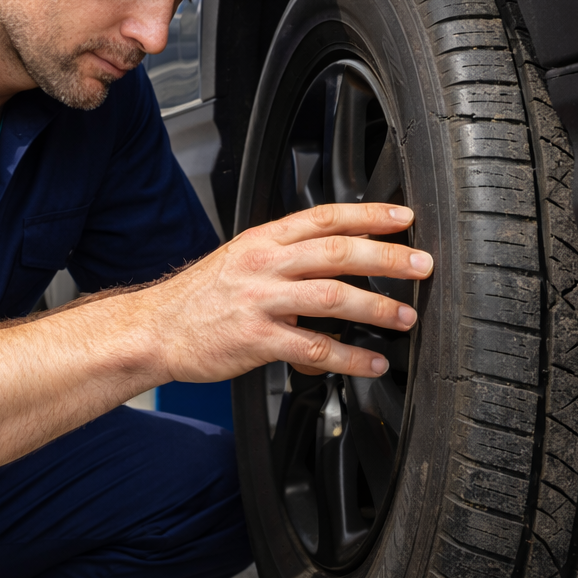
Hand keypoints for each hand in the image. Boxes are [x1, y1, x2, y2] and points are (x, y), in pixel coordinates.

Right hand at [145, 204, 430, 381]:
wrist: (154, 329)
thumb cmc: (199, 300)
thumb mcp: (240, 262)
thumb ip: (285, 261)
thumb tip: (333, 270)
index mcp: (261, 240)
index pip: (323, 217)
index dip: (368, 214)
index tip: (404, 216)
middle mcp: (262, 264)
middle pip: (336, 251)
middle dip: (387, 256)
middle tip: (422, 265)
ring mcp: (259, 301)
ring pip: (331, 295)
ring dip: (376, 306)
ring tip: (404, 317)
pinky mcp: (256, 340)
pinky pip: (313, 348)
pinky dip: (349, 358)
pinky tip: (370, 364)